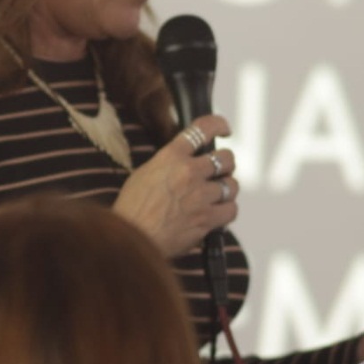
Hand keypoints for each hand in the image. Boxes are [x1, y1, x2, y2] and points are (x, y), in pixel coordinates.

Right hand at [112, 114, 239, 255]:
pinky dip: (227, 210)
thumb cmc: (132, 209)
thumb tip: (185, 161)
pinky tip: (219, 212)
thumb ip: (168, 164)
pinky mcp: (206, 219)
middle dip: (226, 164)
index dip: (219, 124)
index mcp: (171, 156)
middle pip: (225, 158)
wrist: (131, 238)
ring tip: (218, 194)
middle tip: (221, 171)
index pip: (203, 129)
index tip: (224, 129)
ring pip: (232, 185)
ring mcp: (200, 196)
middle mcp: (189, 172)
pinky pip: (231, 209)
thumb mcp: (145, 173)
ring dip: (227, 189)